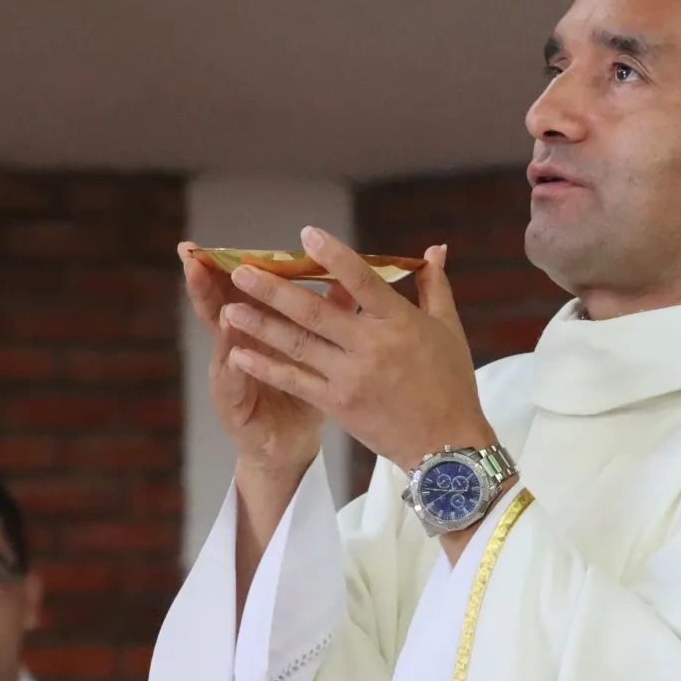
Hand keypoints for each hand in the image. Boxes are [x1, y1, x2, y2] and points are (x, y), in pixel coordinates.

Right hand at [179, 242, 323, 478]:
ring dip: (214, 315)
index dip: (222, 265)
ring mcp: (229, 376)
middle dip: (202, 282)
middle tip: (192, 257)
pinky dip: (233, 364)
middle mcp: (234, 348)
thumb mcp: (311, 348)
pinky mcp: (233, 405)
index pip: (234, 290)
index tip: (206, 242)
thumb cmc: (300, 390)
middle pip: (214, 307)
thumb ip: (322, 314)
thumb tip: (345, 279)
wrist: (290, 444)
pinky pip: (233, 382)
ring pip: (220, 340)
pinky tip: (233, 349)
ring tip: (208, 291)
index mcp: (252, 328)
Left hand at [219, 227, 494, 474]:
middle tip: (241, 270)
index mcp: (399, 322)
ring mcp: (350, 377)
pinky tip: (239, 355)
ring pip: (297, 345)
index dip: (333, 256)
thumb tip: (434, 249)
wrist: (446, 446)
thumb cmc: (451, 384)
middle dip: (274, 290)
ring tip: (229, 309)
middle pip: (315, 311)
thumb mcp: (448, 330)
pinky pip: (295, 381)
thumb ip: (435, 286)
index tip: (306, 234)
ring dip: (260, 326)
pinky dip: (266, 368)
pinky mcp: (337, 405)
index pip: (362, 280)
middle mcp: (371, 346)